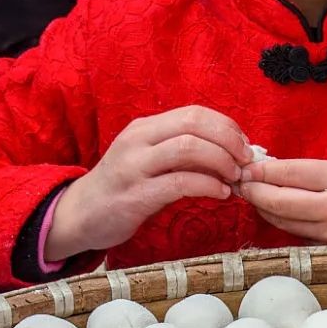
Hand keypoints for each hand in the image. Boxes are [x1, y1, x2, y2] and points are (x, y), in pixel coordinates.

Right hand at [47, 106, 251, 257]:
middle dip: (229, 140)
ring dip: (222, 161)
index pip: (194, 113)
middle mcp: (138, 141)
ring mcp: (135, 167)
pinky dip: (208, 186)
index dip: (226, 126)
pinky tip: (221, 194)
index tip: (244, 145)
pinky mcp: (136, 196)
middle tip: (247, 160)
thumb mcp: (146, 158)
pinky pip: (181, 183)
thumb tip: (229, 152)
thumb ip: (180, 152)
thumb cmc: (122, 188)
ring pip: (189, 149)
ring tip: (235, 177)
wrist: (79, 215)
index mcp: (144, 128)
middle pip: (194, 124)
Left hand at [236, 158, 326, 243]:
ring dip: (262, 207)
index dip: (263, 170)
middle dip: (254, 190)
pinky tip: (272, 210)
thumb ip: (310, 172)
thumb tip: (268, 169)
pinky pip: (295, 233)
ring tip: (250, 194)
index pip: (291, 172)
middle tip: (239, 182)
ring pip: (283, 219)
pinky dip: (280, 221)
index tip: (246, 167)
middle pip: (280, 199)